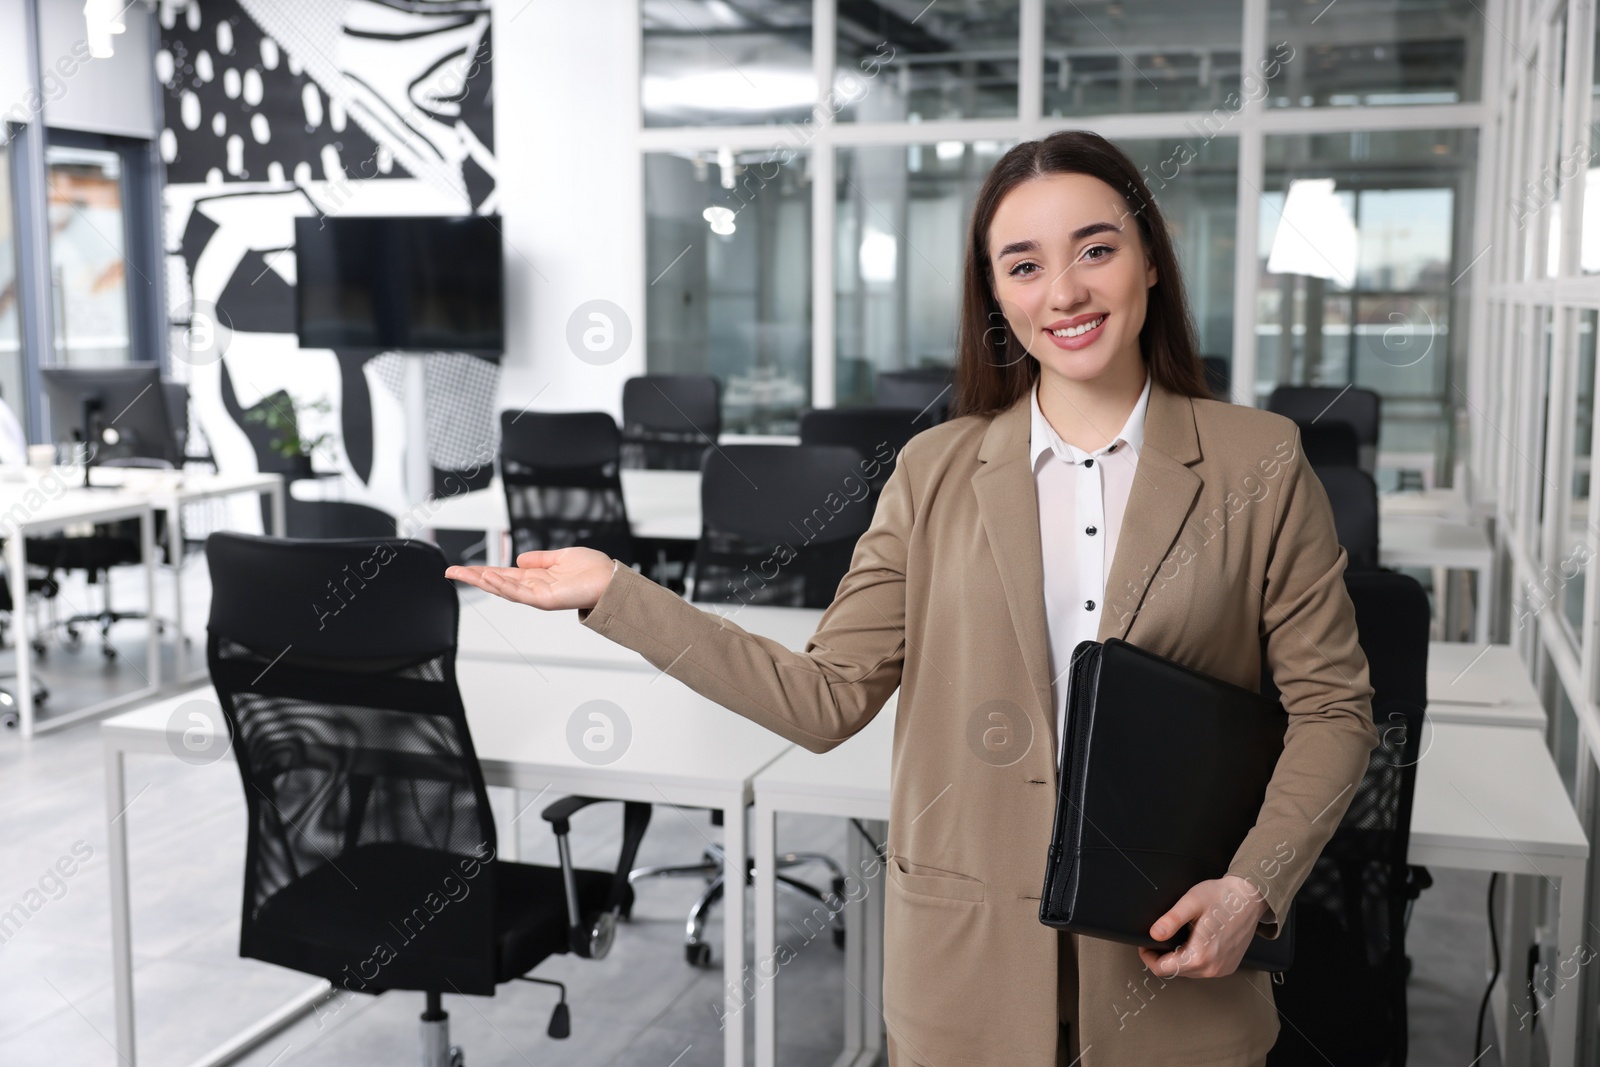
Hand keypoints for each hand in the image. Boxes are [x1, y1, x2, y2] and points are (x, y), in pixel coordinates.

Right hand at [445, 547, 616, 611]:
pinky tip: (489, 578)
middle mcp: (534, 588)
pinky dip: (503, 586)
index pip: (503, 574)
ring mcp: (538, 596)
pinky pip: (519, 593)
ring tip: (464, 573)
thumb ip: (539, 558)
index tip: (464, 567)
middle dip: (473, 577)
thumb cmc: (593, 571)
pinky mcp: (545, 600)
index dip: (483, 571)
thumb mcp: (560, 557)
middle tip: (451, 571)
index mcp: (536, 577)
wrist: (611, 581)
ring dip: (483, 581)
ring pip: (503, 589)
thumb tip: (520, 558)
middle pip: (497, 583)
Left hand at [1137, 875, 1267, 978]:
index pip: (1162, 970)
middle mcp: (1213, 968)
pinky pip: (1203, 969)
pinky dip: (1194, 958)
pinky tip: (1195, 941)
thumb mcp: (1191, 902)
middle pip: (1175, 971)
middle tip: (1162, 936)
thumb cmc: (1222, 897)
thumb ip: (1171, 920)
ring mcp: (1222, 969)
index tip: (1146, 944)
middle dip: (1163, 956)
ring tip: (1180, 936)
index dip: (1149, 957)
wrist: (1249, 897)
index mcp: (1201, 955)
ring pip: (1189, 971)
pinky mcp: (1228, 966)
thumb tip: (1154, 934)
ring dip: (1179, 958)